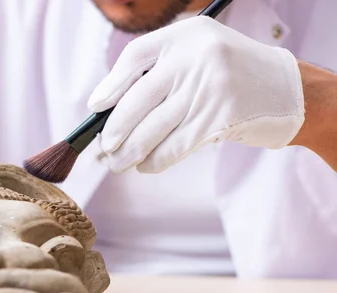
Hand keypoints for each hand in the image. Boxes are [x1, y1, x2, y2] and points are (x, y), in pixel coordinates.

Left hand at [88, 16, 304, 172]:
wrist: (288, 90)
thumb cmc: (231, 77)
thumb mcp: (198, 58)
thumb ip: (162, 74)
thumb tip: (111, 111)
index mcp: (186, 35)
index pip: (135, 56)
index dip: (110, 84)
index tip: (96, 106)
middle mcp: (196, 56)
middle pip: (138, 99)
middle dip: (115, 130)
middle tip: (105, 148)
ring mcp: (209, 87)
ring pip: (153, 128)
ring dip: (130, 151)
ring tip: (117, 163)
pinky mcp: (219, 119)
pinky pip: (174, 146)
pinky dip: (155, 160)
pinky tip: (145, 166)